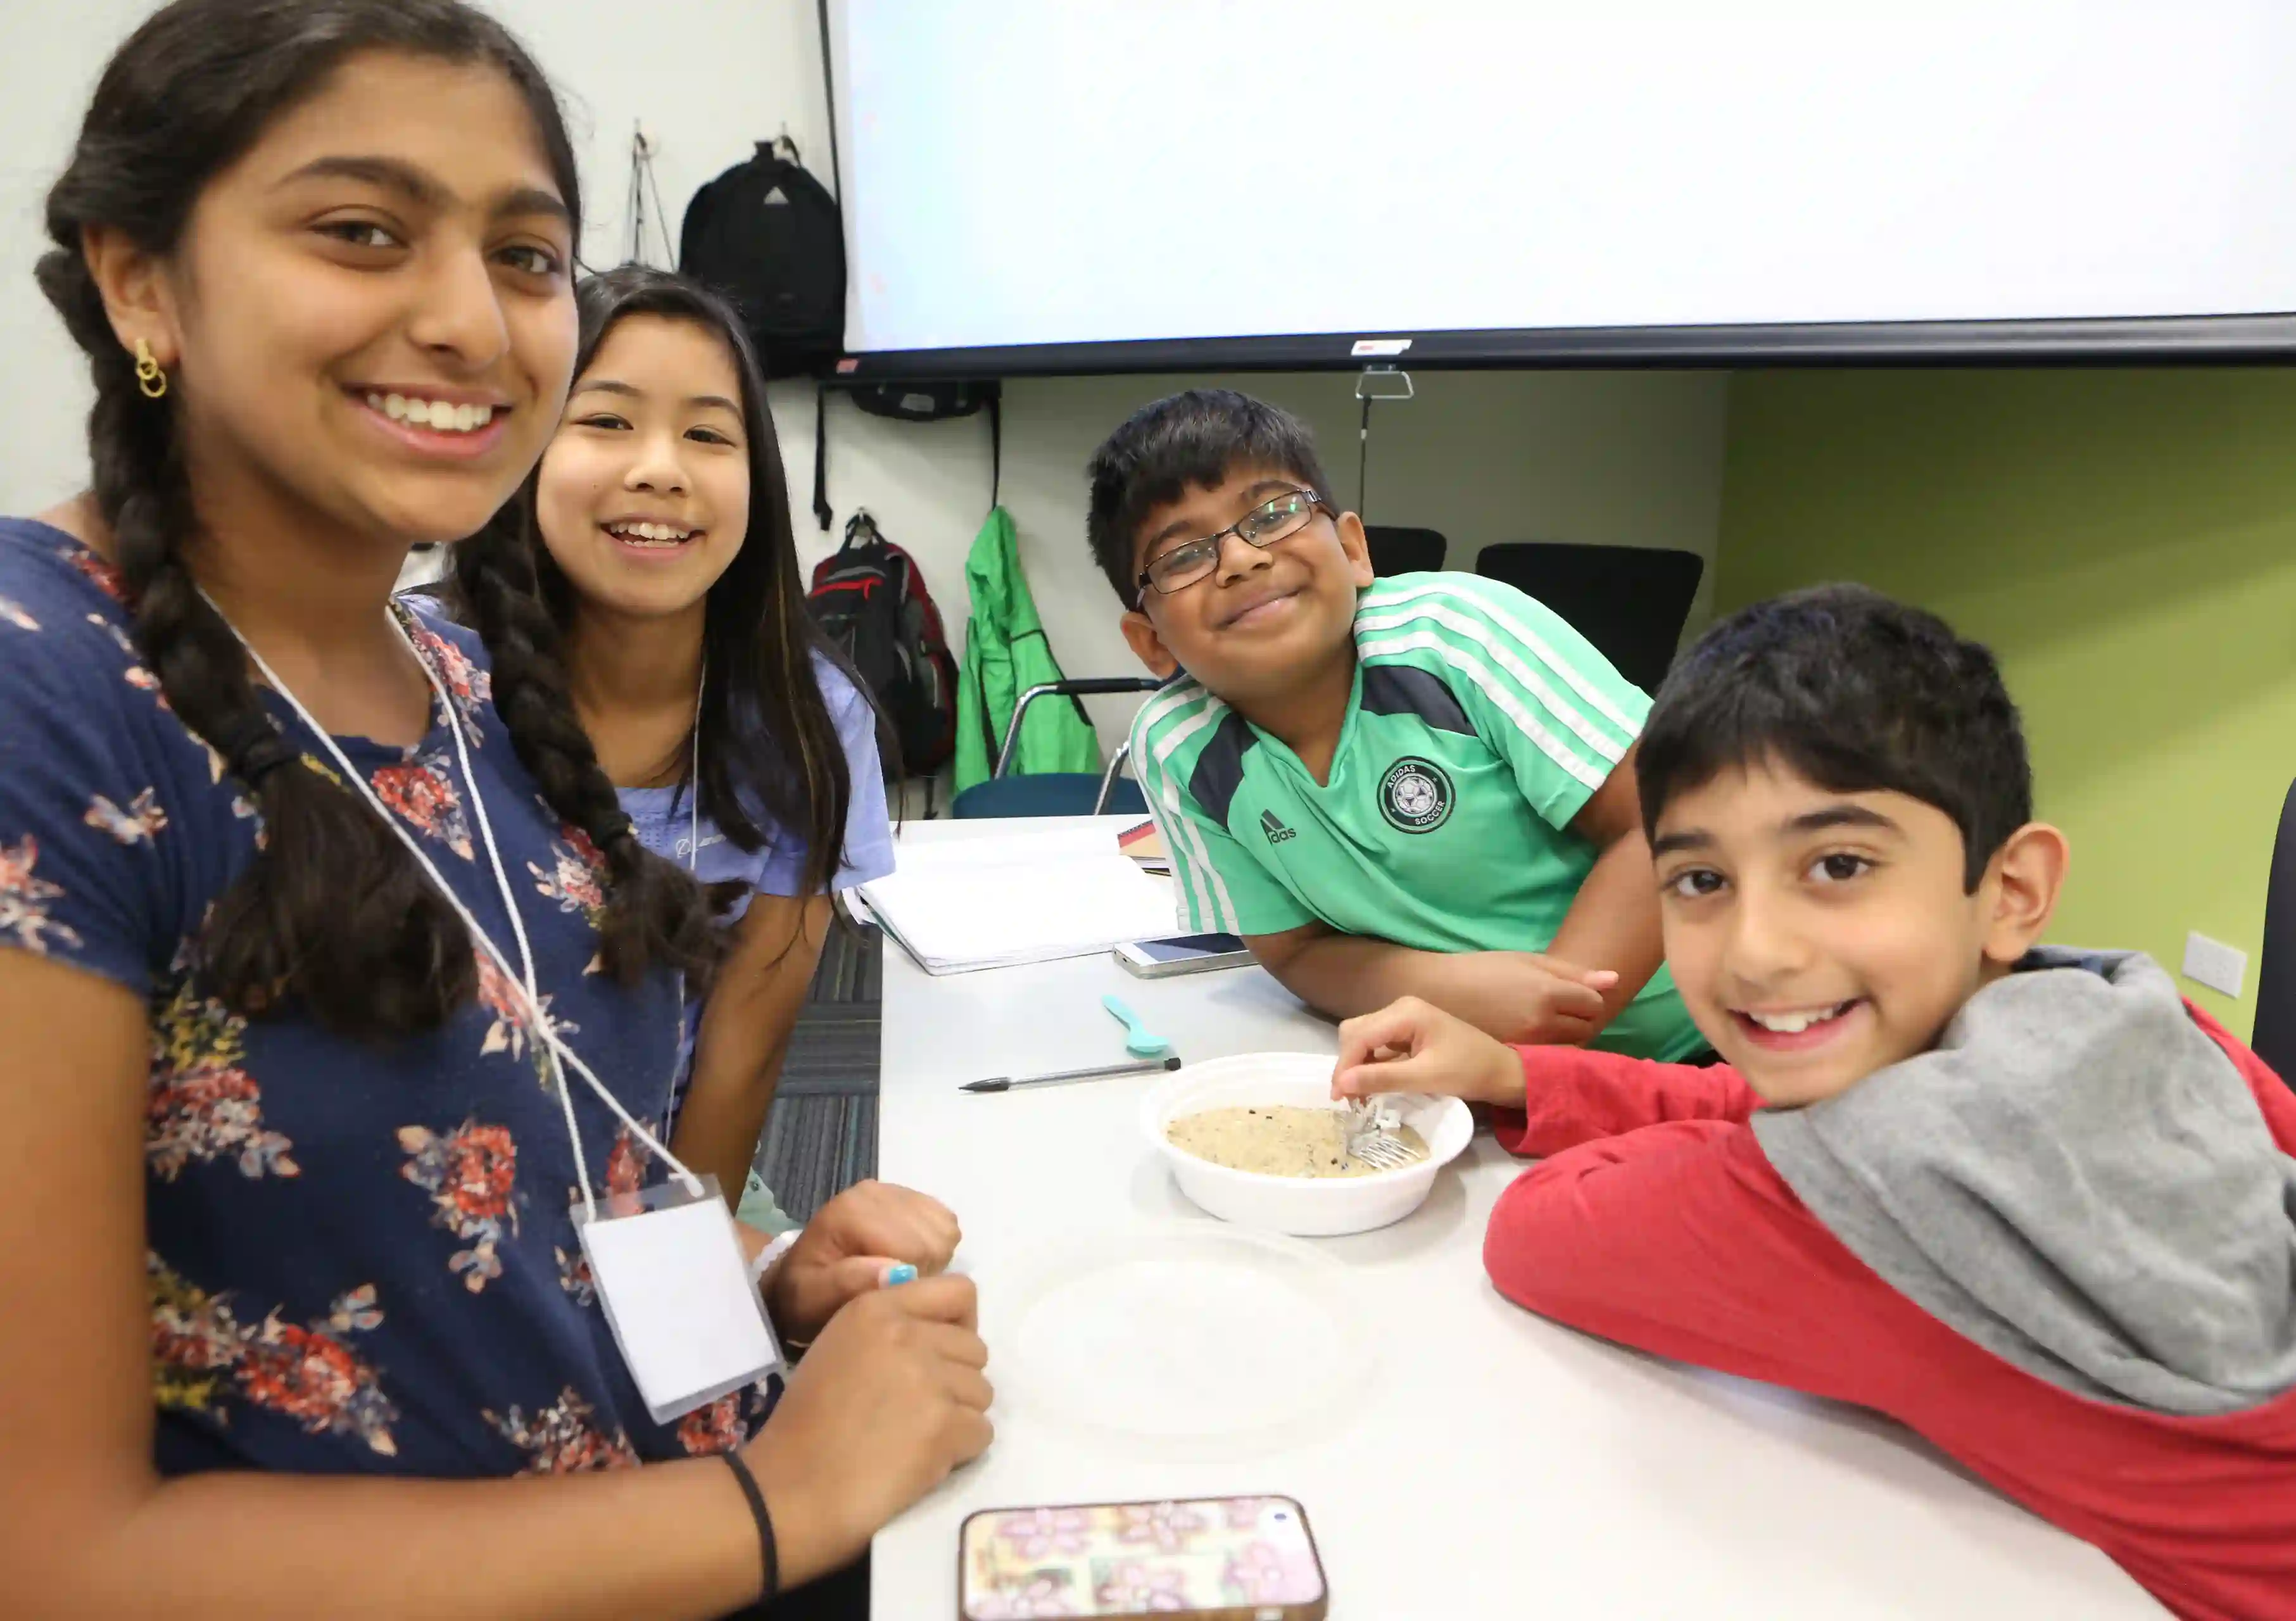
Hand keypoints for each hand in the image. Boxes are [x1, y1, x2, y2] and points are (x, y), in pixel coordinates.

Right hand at [742, 1275, 992, 1587]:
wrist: (792, 1488)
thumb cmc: (807, 1425)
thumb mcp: (841, 1348)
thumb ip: (891, 1330)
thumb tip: (944, 1334)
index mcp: (877, 1308)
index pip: (960, 1291)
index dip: (960, 1327)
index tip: (942, 1356)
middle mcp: (908, 1333)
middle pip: (976, 1349)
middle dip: (957, 1381)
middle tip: (920, 1410)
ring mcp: (929, 1378)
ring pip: (983, 1392)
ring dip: (959, 1418)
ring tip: (916, 1438)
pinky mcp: (944, 1425)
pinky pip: (982, 1433)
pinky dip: (961, 1451)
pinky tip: (922, 1460)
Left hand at [764, 1180, 960, 1343]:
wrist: (800, 1277)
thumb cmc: (806, 1295)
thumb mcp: (814, 1300)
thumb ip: (848, 1285)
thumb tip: (897, 1274)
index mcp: (850, 1211)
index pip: (915, 1249)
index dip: (909, 1282)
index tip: (885, 1296)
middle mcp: (874, 1191)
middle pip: (933, 1238)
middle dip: (921, 1269)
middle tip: (891, 1285)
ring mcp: (893, 1189)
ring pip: (944, 1228)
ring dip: (930, 1257)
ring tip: (898, 1272)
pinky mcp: (907, 1195)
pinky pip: (945, 1220)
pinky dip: (934, 1243)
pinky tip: (907, 1256)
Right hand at [1333, 995, 1526, 1106]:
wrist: (1502, 1071)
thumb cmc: (1469, 1071)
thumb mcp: (1425, 1078)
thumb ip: (1382, 1078)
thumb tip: (1341, 1085)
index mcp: (1405, 1012)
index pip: (1359, 1036)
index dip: (1344, 1066)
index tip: (1338, 1097)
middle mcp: (1400, 1008)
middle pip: (1356, 1032)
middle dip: (1348, 1064)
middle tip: (1350, 1098)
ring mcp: (1404, 1018)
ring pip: (1363, 1038)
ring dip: (1358, 1065)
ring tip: (1360, 1094)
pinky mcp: (1407, 1031)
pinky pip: (1378, 1044)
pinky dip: (1371, 1063)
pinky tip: (1375, 1083)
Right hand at [1442, 951, 1618, 1045]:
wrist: (1440, 994)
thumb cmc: (1484, 969)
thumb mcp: (1528, 961)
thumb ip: (1572, 972)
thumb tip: (1615, 980)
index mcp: (1549, 992)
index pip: (1594, 1003)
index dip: (1587, 997)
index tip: (1571, 993)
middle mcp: (1544, 1023)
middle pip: (1588, 1027)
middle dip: (1581, 1018)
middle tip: (1561, 1008)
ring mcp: (1530, 1045)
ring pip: (1572, 1046)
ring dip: (1569, 1036)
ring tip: (1549, 1023)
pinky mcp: (1517, 1059)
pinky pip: (1550, 1058)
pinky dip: (1550, 1049)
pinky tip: (1535, 1037)